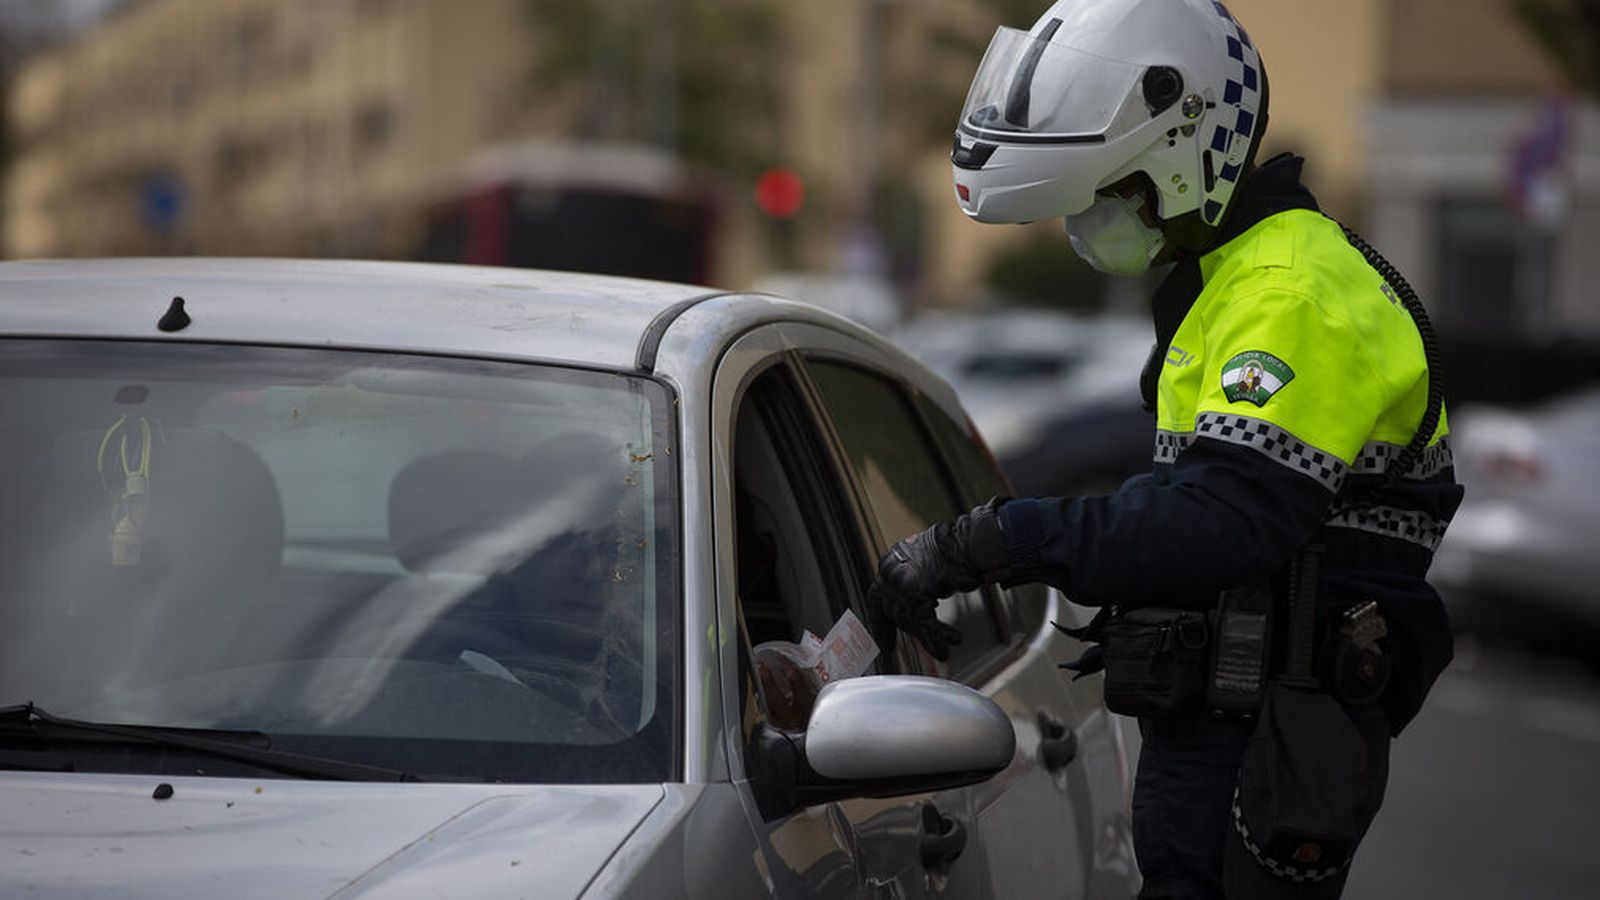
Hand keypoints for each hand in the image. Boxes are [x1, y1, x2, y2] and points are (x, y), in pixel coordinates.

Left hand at [871, 499, 1010, 661]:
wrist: (968, 541)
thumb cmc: (953, 550)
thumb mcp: (924, 567)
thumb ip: (913, 585)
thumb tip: (914, 613)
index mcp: (891, 563)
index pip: (876, 597)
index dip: (880, 623)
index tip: (885, 642)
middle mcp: (892, 572)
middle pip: (894, 612)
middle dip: (913, 631)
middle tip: (925, 644)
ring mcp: (902, 582)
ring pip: (909, 620)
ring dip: (929, 637)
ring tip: (946, 646)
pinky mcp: (918, 593)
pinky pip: (924, 624)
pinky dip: (935, 639)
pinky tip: (944, 649)